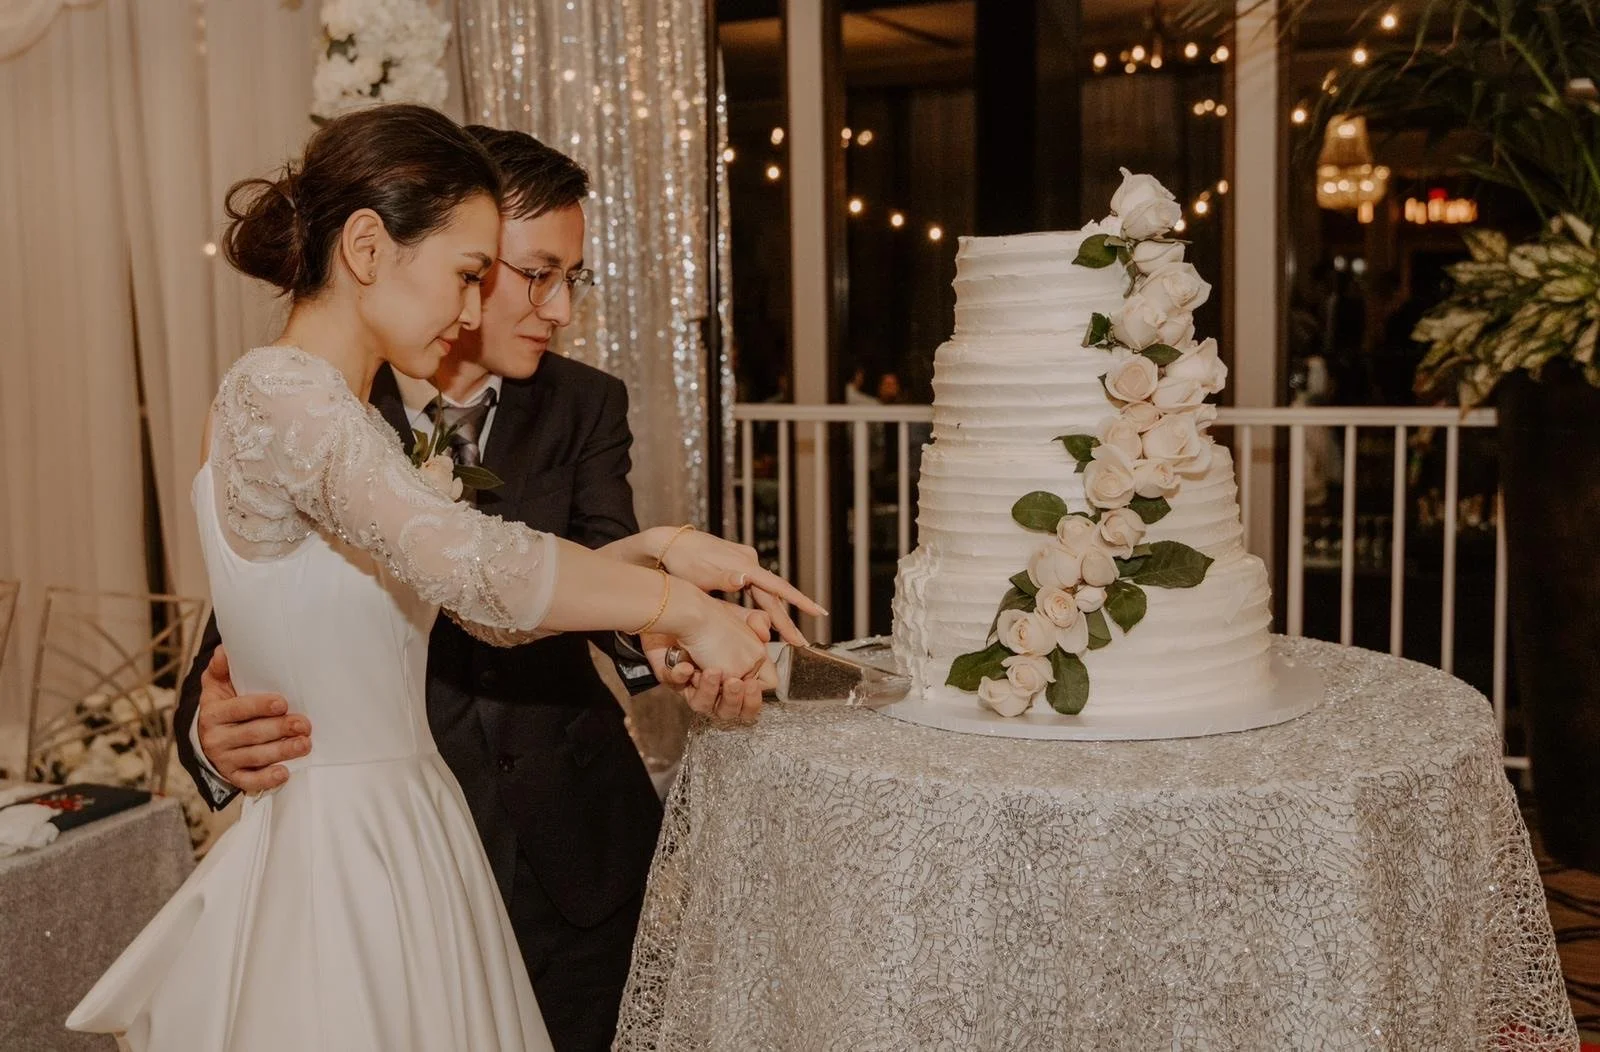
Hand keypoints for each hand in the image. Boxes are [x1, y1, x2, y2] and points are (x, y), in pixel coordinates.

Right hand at [196, 647, 311, 792]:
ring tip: (305, 745)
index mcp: (213, 712)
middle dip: (280, 729)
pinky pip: (249, 781)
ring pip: (255, 757)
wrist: (207, 737)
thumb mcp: (216, 685)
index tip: (282, 703)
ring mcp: (224, 759)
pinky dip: (267, 779)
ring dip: (282, 752)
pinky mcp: (232, 776)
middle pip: (252, 734)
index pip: (238, 709)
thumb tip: (224, 650)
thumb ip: (221, 668)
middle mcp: (216, 738)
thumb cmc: (223, 706)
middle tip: (304, 725)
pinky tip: (285, 773)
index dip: (260, 706)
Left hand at [644, 602, 774, 721]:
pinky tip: (685, 665)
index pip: (752, 699)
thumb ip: (764, 631)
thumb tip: (769, 645)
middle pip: (730, 710)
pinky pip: (678, 686)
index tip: (751, 683)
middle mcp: (718, 680)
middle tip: (733, 683)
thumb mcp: (748, 619)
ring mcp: (694, 681)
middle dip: (733, 699)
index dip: (753, 696)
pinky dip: (681, 675)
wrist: (680, 606)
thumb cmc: (712, 614)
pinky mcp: (672, 677)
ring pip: (704, 705)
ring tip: (710, 672)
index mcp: (740, 671)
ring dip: (707, 689)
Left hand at [652, 529, 824, 643]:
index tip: (818, 613)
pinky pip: (756, 587)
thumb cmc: (680, 563)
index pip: (777, 588)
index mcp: (744, 566)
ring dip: (775, 614)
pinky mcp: (736, 563)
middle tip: (800, 643)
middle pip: (772, 596)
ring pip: (765, 592)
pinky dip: (762, 604)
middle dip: (786, 621)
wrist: (667, 544)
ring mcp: (743, 561)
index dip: (799, 602)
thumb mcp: (700, 575)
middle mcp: (748, 562)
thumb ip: (724, 579)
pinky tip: (765, 617)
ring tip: (788, 636)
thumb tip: (744, 579)